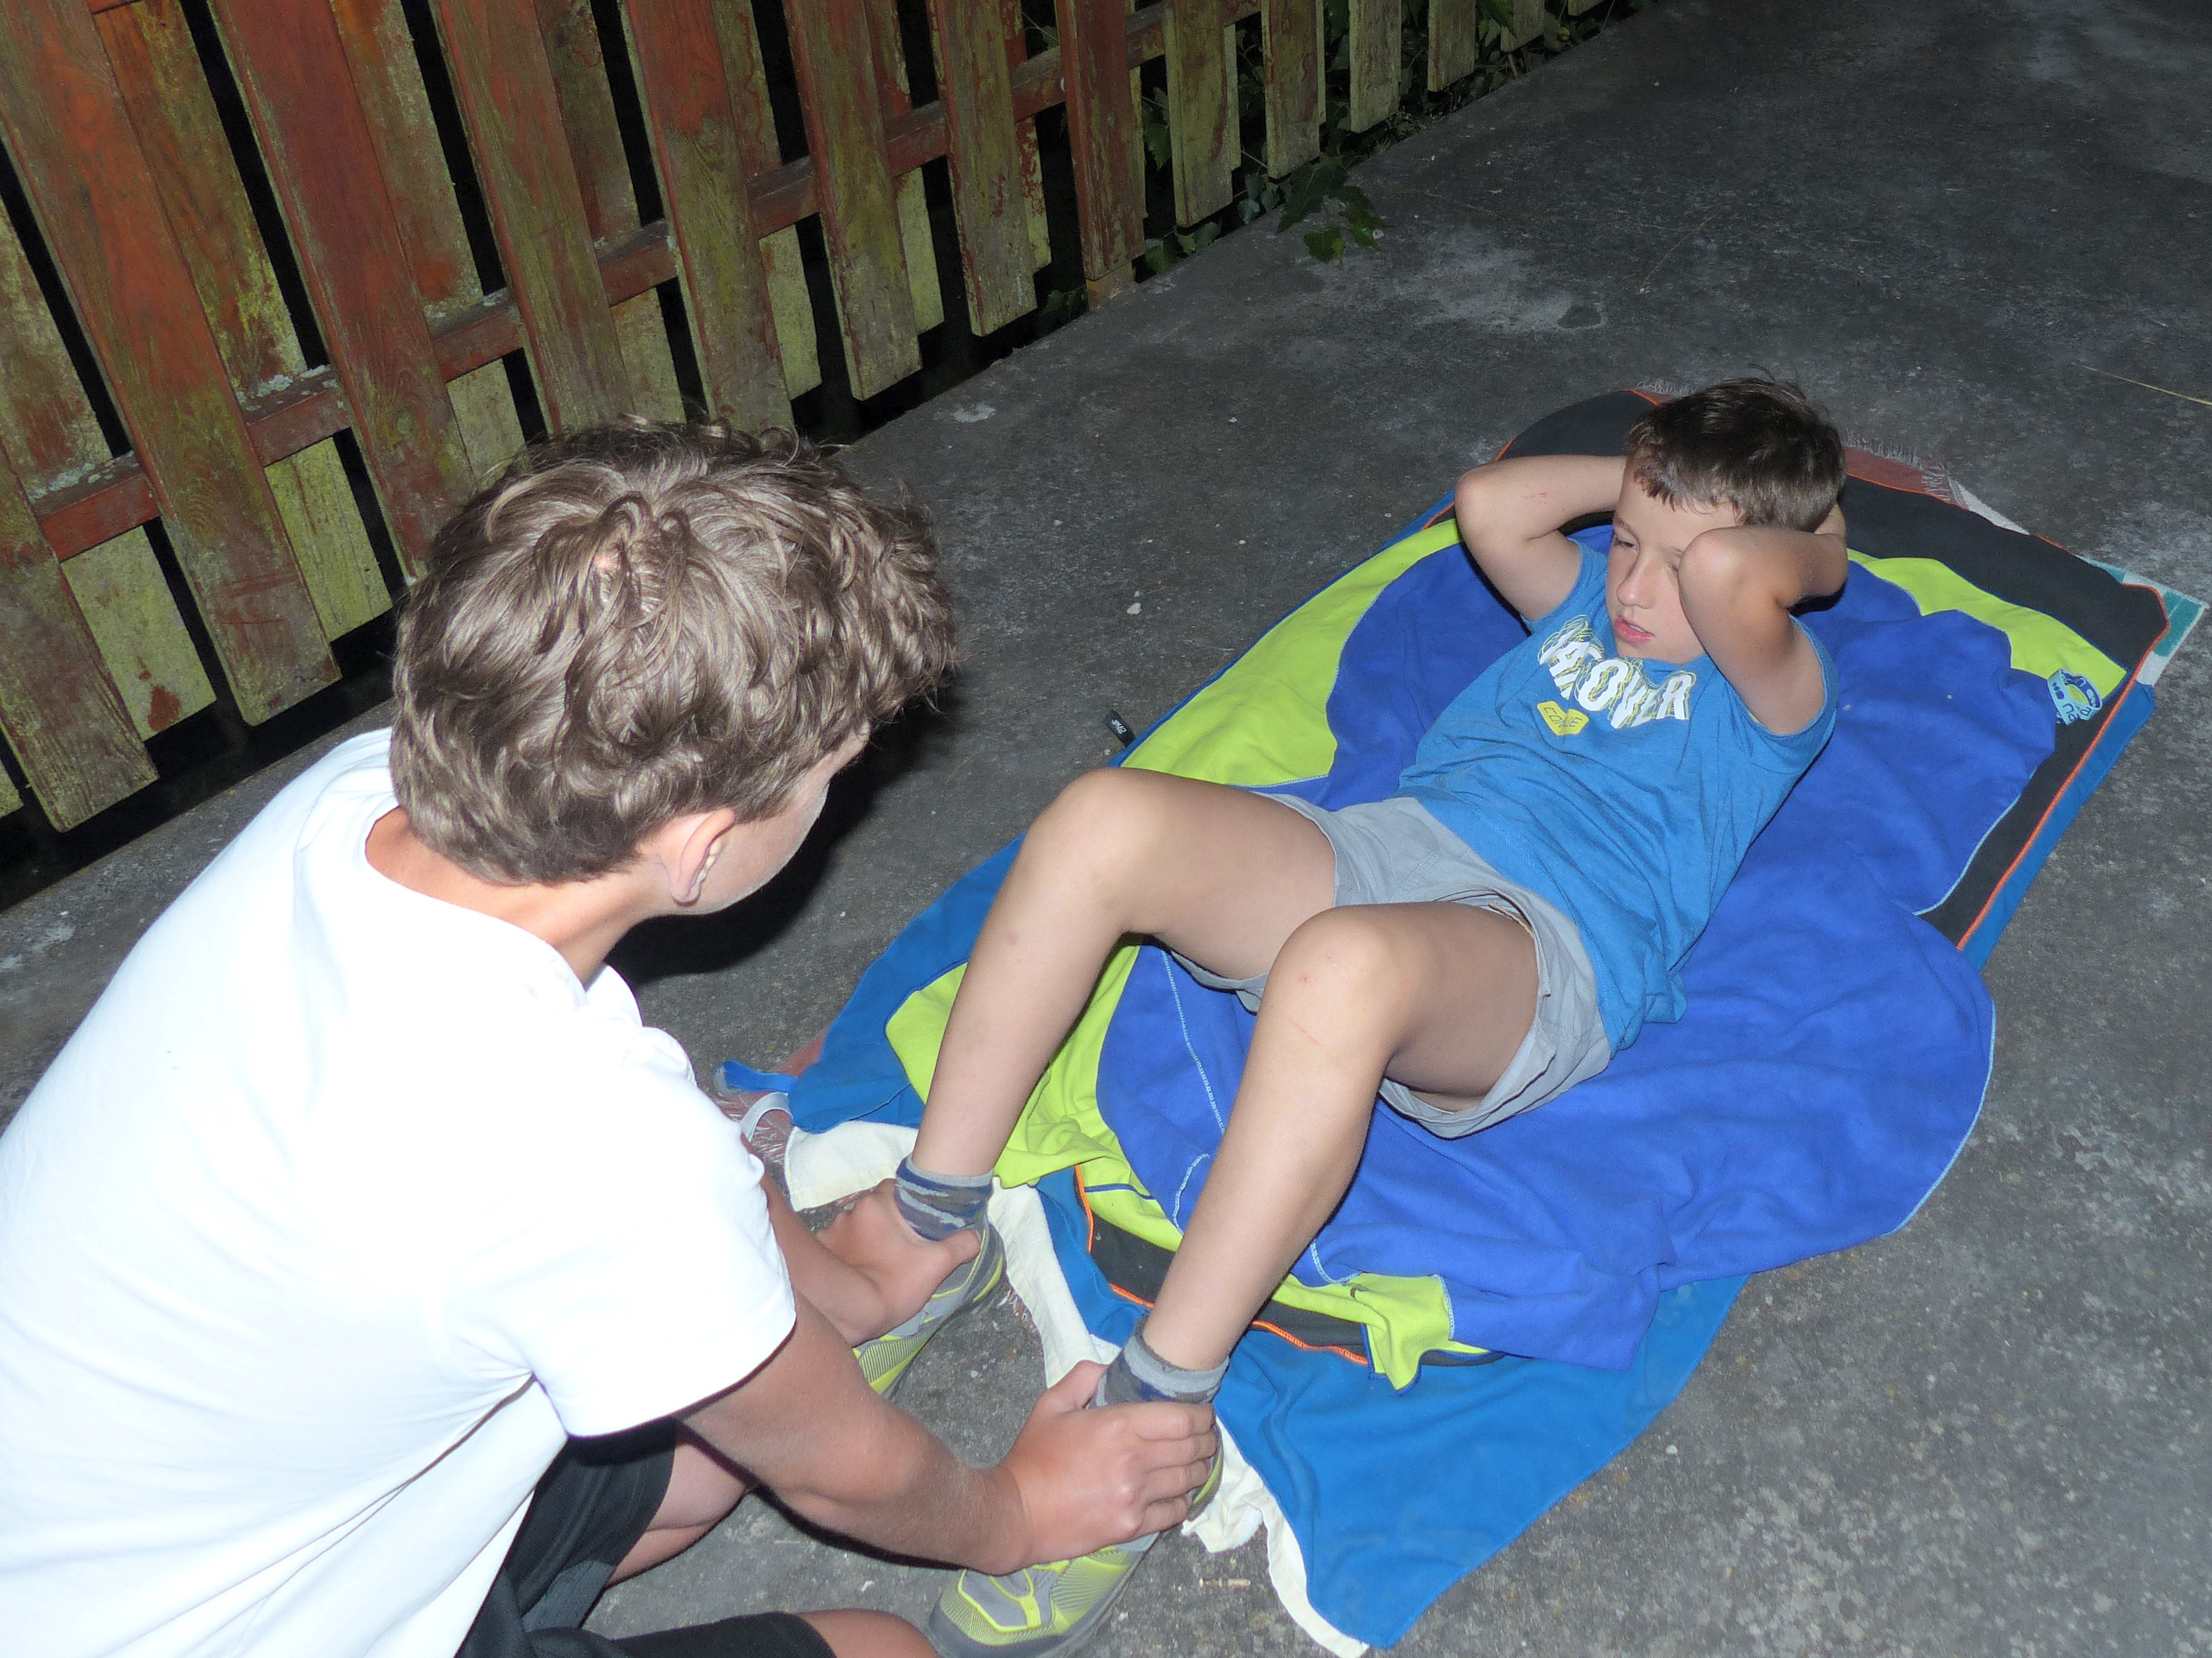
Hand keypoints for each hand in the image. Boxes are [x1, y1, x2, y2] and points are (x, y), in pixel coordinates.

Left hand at [815, 1182, 978, 1340]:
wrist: (851, 1313)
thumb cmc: (894, 1284)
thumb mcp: (935, 1266)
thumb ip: (959, 1247)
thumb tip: (975, 1236)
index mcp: (877, 1204)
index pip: (894, 1188)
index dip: (908, 1201)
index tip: (917, 1219)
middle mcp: (850, 1211)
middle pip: (875, 1208)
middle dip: (886, 1221)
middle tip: (900, 1244)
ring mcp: (830, 1231)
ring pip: (855, 1226)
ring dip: (865, 1236)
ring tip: (877, 1259)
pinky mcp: (820, 1251)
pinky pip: (837, 1244)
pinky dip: (846, 1251)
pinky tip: (856, 1268)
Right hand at [983, 1361, 1218, 1573]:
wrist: (1016, 1513)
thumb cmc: (1033, 1457)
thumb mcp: (1050, 1405)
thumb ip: (1082, 1377)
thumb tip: (1109, 1367)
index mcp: (1118, 1425)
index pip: (1183, 1419)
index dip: (1202, 1415)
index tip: (1203, 1414)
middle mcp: (1134, 1460)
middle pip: (1192, 1448)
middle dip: (1206, 1440)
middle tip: (1206, 1437)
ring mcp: (1136, 1496)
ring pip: (1189, 1480)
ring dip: (1198, 1469)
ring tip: (1196, 1463)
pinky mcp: (1132, 1526)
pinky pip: (1175, 1512)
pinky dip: (1183, 1501)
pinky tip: (1178, 1493)